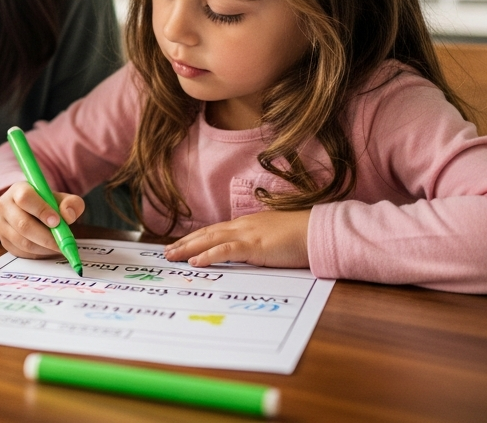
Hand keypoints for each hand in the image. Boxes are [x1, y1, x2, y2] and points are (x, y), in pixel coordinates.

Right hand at [0, 181, 84, 258]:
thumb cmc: (47, 203)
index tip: (57, 221)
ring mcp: (1, 225)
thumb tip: (68, 215)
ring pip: (23, 242)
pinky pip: (22, 253)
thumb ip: (71, 203)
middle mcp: (5, 206)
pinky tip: (49, 250)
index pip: (25, 198)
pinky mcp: (4, 241)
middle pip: (22, 224)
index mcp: (17, 190)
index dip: (41, 210)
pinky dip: (39, 254)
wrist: (33, 212)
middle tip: (63, 242)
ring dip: (44, 248)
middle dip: (46, 236)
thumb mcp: (61, 198)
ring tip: (59, 247)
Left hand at [163, 209, 311, 267]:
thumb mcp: (276, 238)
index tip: (181, 245)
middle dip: (185, 243)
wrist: (320, 231)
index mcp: (248, 225)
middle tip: (166, 252)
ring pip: (210, 240)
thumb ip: (261, 243)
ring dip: (188, 248)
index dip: (196, 238)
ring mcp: (248, 235)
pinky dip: (208, 255)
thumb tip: (253, 252)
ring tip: (171, 256)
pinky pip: (227, 251)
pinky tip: (195, 262)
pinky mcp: (255, 246)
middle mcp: (244, 226)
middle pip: (207, 234)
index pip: (215, 231)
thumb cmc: (303, 236)